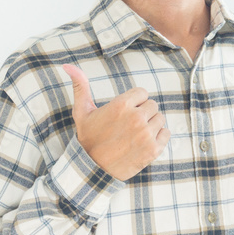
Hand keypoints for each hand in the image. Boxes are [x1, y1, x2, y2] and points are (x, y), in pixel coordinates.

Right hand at [61, 63, 169, 181]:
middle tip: (129, 125)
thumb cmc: (88, 139)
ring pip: (160, 118)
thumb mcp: (82, 112)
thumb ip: (80, 86)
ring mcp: (146, 134)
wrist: (93, 170)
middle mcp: (136, 118)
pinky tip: (144, 142)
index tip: (125, 112)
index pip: (142, 92)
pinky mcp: (153, 149)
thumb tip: (67, 64)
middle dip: (143, 112)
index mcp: (121, 105)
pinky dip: (159, 137)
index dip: (134, 101)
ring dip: (151, 124)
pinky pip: (166, 134)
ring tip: (136, 133)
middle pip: (153, 105)